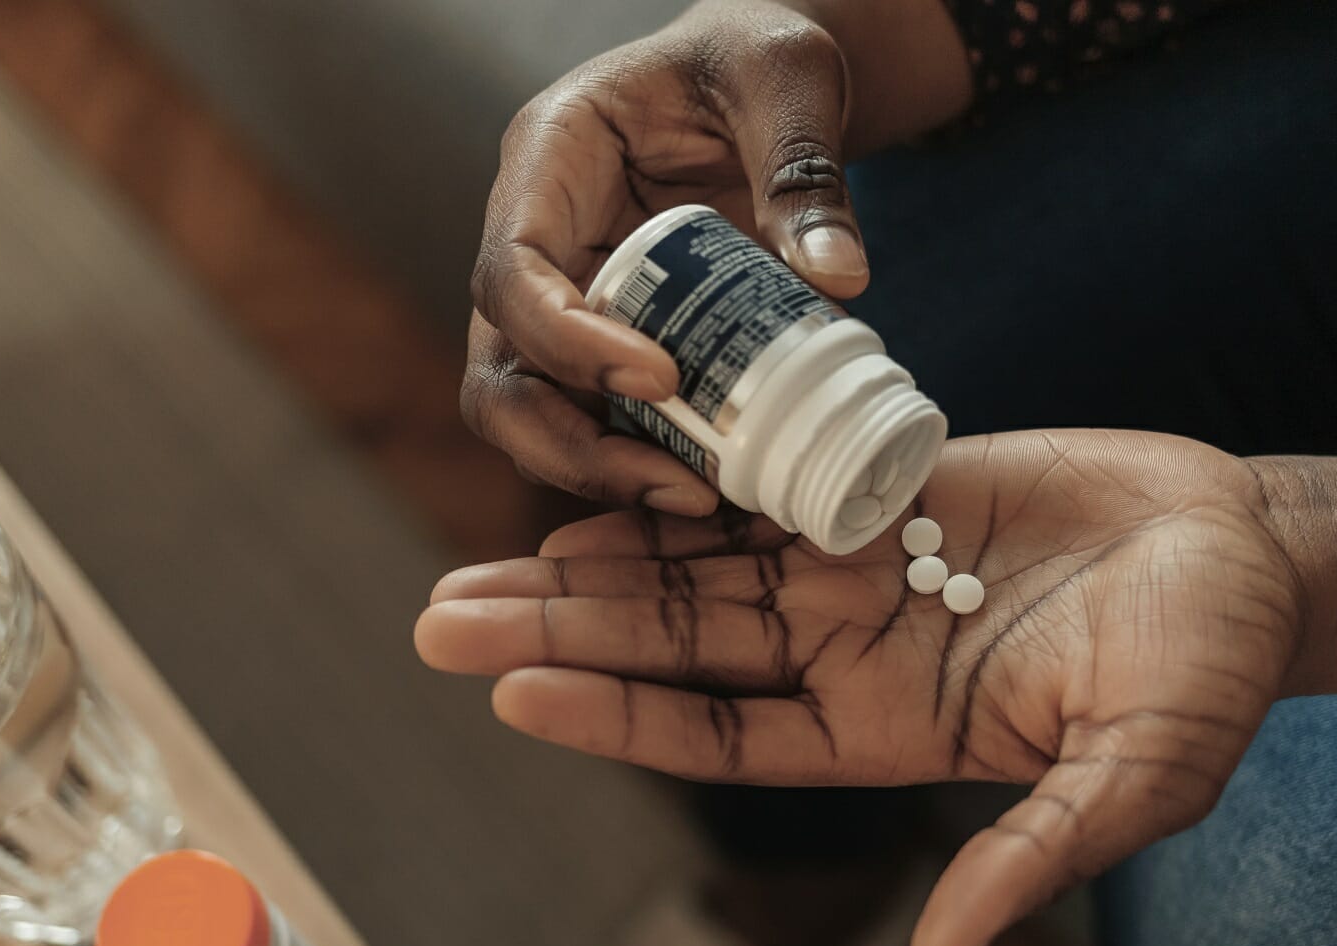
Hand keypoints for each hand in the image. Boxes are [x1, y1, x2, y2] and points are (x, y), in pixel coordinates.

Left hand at [420, 429, 1310, 945]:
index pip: (719, 735)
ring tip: (481, 552)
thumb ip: (1033, 858)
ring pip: (699, 562)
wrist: (1251, 555)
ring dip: (594, 556)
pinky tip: (602, 460)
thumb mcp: (1132, 782)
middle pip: (677, 646)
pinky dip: (687, 469)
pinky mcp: (889, 482)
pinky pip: (767, 473)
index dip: (620, 718)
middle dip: (563, 631)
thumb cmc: (1206, 676)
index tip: (517, 697)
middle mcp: (849, 653)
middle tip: (439, 622)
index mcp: (885, 733)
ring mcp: (863, 567)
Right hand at [464, 1, 910, 514]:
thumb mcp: (789, 81)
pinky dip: (641, 462)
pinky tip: (712, 488)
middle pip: (499, 368)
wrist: (765, 80)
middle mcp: (535, 236)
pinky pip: (595, 421)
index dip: (565, 341)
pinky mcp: (604, 343)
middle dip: (568, 442)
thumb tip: (838, 279)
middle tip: (675, 483)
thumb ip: (806, 170)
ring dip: (601, 470)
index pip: (510, 269)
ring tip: (700, 499)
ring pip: (533, 413)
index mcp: (550, 155)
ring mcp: (562, 299)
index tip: (659, 379)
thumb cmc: (760, 55)